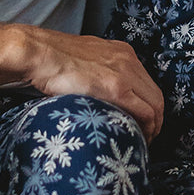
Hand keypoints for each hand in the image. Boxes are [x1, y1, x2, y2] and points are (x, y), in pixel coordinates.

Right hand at [15, 28, 163, 141]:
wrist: (38, 53)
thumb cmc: (50, 60)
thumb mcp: (83, 60)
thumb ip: (96, 72)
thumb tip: (96, 93)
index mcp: (122, 52)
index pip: (146, 84)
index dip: (147, 106)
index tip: (140, 122)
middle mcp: (129, 60)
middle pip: (155, 95)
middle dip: (155, 120)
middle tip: (146, 137)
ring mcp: (125, 73)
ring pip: (155, 105)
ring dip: (152, 127)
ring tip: (141, 142)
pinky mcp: (117, 87)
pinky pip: (144, 112)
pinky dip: (146, 128)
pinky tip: (137, 138)